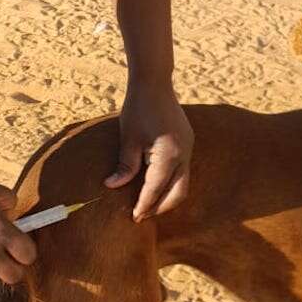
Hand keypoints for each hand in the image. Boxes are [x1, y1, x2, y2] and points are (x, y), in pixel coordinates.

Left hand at [105, 83, 192, 220]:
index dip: (145, 204)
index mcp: (169, 154)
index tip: (134, 217)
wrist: (155, 84)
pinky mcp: (188, 144)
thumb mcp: (128, 139)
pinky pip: (183, 172)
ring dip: (167, 197)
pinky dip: (171, 184)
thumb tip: (111, 186)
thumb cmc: (138, 109)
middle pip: (177, 192)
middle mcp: (184, 154)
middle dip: (160, 207)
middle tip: (141, 216)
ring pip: (183, 184)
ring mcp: (189, 149)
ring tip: (149, 206)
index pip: (156, 188)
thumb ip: (124, 166)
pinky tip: (157, 187)